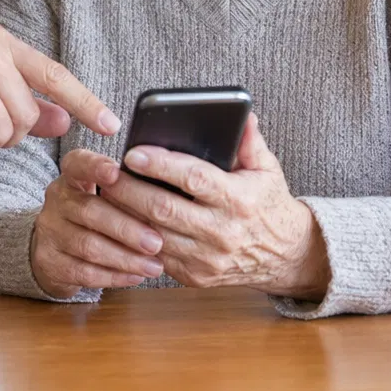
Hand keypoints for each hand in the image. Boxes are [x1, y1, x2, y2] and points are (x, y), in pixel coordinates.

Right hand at [30, 149, 165, 298]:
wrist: (54, 249)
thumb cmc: (93, 216)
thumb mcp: (102, 194)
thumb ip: (126, 189)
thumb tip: (165, 189)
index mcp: (71, 176)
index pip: (78, 164)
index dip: (95, 166)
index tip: (116, 171)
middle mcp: (57, 201)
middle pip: (90, 211)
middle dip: (126, 228)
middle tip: (156, 242)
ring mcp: (51, 232)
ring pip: (89, 246)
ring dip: (125, 258)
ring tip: (154, 266)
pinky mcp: (51, 263)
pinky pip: (85, 272)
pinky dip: (114, 276)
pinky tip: (136, 276)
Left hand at [99, 114, 330, 298]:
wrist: (284, 256)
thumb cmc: (268, 204)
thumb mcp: (267, 169)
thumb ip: (249, 141)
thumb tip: (242, 114)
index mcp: (240, 200)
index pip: (194, 178)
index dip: (161, 165)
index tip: (133, 153)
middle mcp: (223, 232)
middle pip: (165, 209)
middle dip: (131, 190)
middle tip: (107, 173)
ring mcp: (208, 259)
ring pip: (154, 236)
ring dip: (126, 215)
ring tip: (107, 194)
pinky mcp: (196, 277)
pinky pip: (156, 257)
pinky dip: (134, 239)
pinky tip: (120, 220)